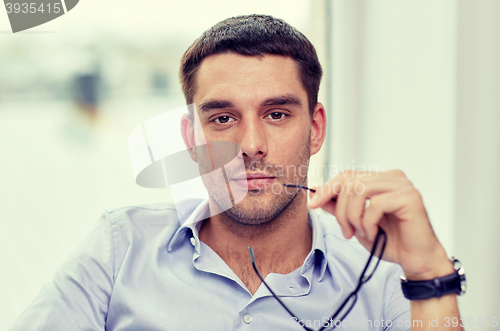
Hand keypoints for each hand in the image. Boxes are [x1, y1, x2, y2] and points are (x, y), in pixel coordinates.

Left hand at [307, 170, 453, 279]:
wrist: (415, 261)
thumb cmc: (389, 241)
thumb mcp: (356, 222)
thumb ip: (339, 207)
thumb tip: (316, 194)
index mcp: (380, 179)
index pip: (347, 176)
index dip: (327, 189)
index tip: (312, 204)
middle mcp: (392, 177)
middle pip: (350, 183)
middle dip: (341, 210)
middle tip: (347, 231)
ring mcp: (402, 185)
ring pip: (360, 191)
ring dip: (353, 217)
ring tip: (362, 233)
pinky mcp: (410, 196)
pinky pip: (376, 204)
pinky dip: (368, 223)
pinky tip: (374, 234)